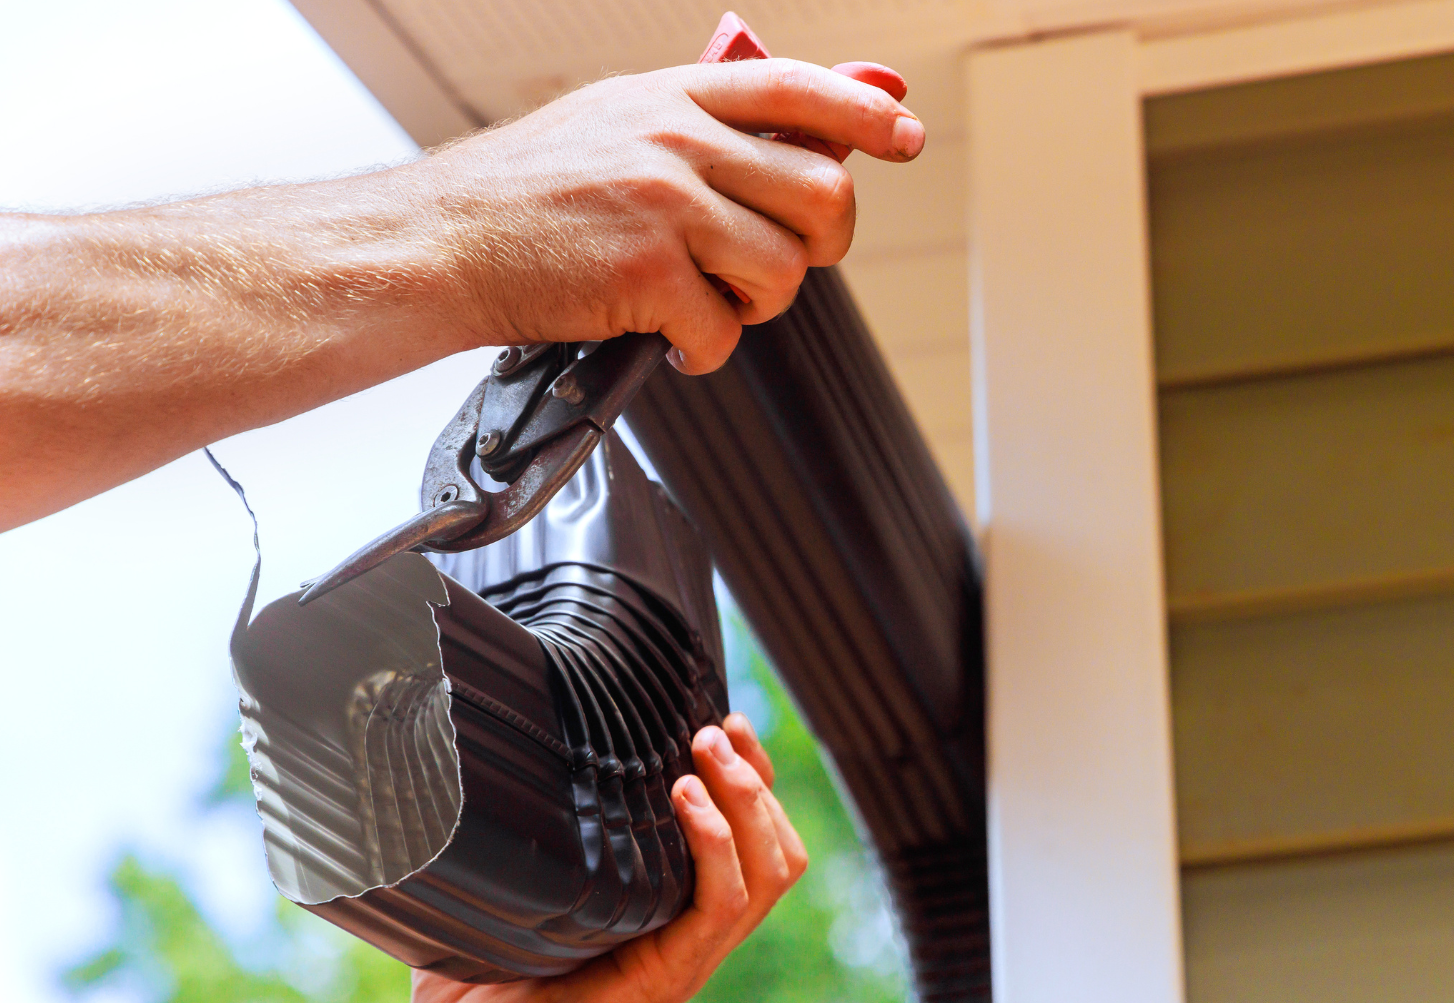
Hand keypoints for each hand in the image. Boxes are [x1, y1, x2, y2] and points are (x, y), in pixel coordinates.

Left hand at [385, 714, 806, 1002]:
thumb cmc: (478, 980)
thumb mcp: (519, 884)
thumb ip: (530, 829)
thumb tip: (492, 750)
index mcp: (674, 908)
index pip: (751, 835)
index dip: (752, 775)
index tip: (724, 721)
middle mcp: (694, 930)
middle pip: (779, 846)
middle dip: (757, 775)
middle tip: (715, 728)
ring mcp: (689, 953)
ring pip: (771, 868)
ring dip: (746, 798)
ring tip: (705, 753)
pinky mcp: (671, 972)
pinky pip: (725, 901)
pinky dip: (717, 841)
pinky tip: (684, 799)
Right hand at [416, 59, 923, 372]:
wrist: (438, 243)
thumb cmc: (522, 196)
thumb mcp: (614, 125)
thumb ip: (703, 128)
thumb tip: (808, 138)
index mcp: (672, 97)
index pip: (797, 88)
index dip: (864, 111)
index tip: (904, 135)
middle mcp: (675, 141)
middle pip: (821, 192)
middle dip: (819, 245)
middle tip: (778, 264)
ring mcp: (663, 205)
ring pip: (784, 270)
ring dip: (757, 305)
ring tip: (704, 302)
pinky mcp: (645, 274)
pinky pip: (725, 330)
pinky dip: (705, 352)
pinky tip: (670, 339)